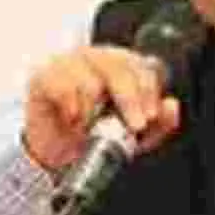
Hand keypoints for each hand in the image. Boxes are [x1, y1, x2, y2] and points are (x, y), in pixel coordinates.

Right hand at [22, 45, 181, 170]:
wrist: (56, 156)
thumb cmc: (93, 136)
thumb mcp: (133, 136)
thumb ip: (157, 123)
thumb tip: (170, 107)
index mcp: (121, 66)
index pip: (142, 65)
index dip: (149, 90)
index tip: (150, 115)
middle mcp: (96, 58)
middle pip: (118, 67)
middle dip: (130, 99)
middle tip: (134, 125)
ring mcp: (68, 63)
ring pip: (91, 77)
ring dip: (95, 108)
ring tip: (92, 126)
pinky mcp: (43, 76)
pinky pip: (62, 84)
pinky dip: (72, 108)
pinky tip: (74, 120)